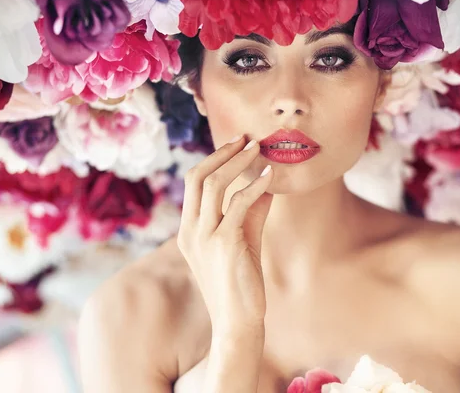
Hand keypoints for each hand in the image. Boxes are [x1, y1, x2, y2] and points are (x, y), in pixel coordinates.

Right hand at [177, 136, 273, 333]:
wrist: (238, 322)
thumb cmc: (240, 283)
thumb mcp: (243, 240)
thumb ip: (251, 211)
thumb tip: (266, 182)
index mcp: (189, 230)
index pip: (193, 183)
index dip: (214, 159)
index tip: (236, 144)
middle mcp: (191, 231)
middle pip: (198, 177)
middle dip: (222, 153)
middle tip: (246, 138)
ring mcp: (204, 237)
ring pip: (214, 185)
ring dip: (238, 162)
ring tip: (259, 149)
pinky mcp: (224, 244)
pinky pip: (238, 204)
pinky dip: (255, 186)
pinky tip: (270, 178)